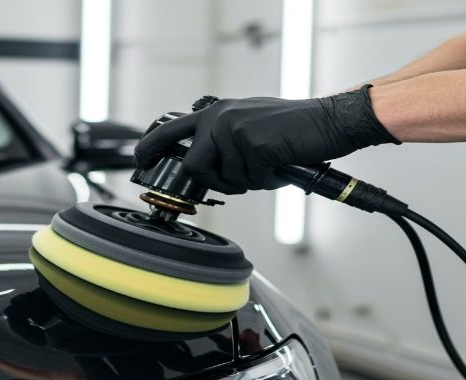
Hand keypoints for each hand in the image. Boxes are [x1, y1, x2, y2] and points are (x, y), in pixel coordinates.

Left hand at [134, 86, 398, 194]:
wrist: (326, 123)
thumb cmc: (288, 132)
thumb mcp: (245, 127)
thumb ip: (219, 142)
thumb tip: (197, 169)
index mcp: (215, 112)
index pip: (171, 130)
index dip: (150, 147)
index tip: (139, 161)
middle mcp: (218, 117)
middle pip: (193, 167)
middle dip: (215, 182)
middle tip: (242, 179)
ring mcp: (232, 129)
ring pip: (222, 179)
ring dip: (245, 182)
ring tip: (266, 166)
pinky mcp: (250, 143)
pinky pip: (248, 181)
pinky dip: (265, 181)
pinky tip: (279, 164)